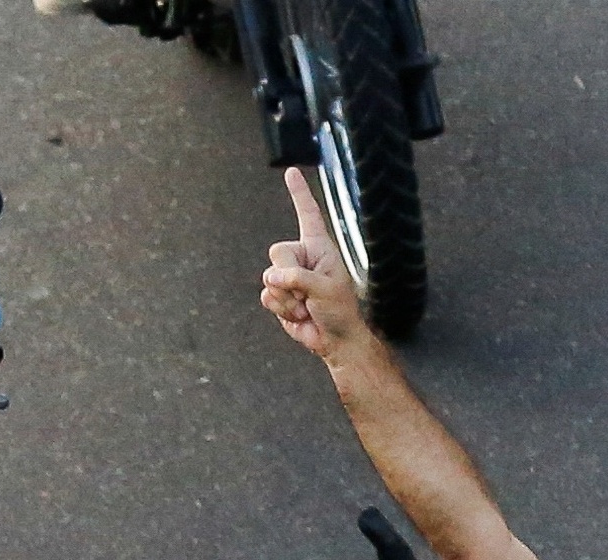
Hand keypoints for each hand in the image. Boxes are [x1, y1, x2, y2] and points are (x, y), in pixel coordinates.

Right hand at [262, 169, 367, 361]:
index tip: (292, 171)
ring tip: (308, 306)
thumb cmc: (340, 312)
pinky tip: (299, 315)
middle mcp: (302, 258)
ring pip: (269, 278)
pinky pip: (267, 296)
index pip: (308, 215)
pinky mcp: (279, 295)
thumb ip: (299, 277)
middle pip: (277, 252)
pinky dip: (282, 308)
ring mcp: (288, 276)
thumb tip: (274, 279)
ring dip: (289, 298)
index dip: (299, 193)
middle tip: (310, 294)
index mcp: (319, 248)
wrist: (335, 341)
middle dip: (291, 277)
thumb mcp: (326, 289)